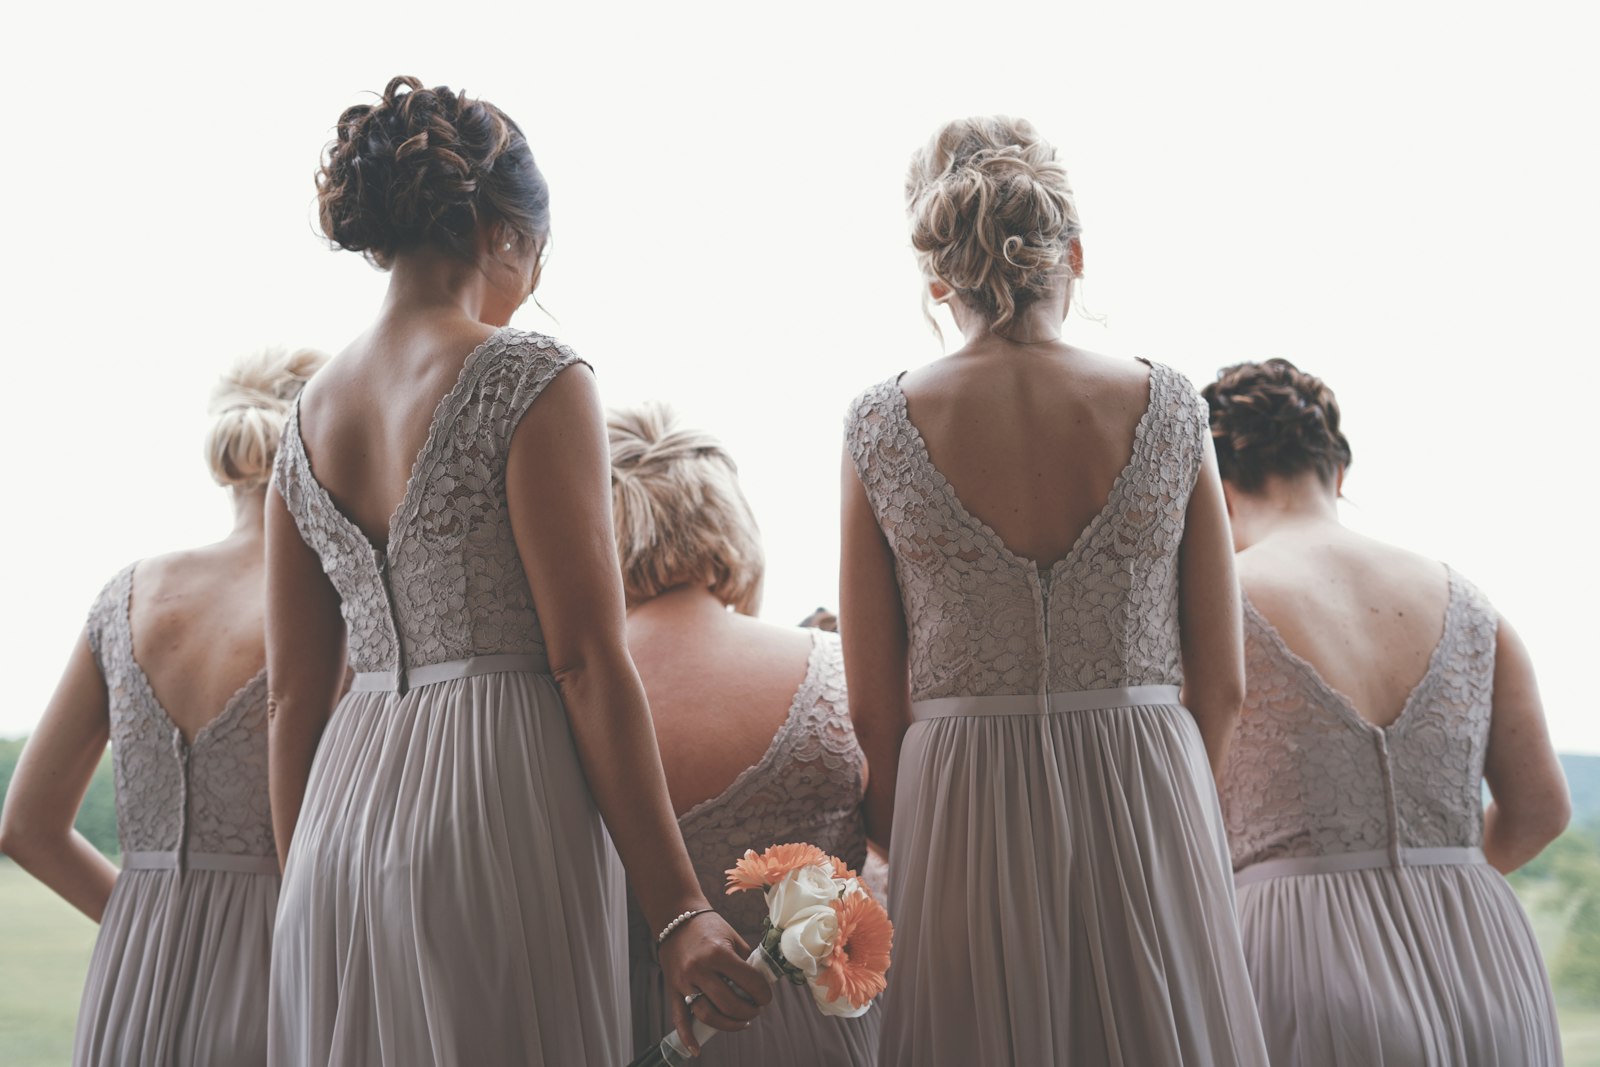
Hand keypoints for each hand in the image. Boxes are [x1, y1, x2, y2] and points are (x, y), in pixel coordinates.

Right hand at [660, 911, 772, 1053]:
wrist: (675, 917)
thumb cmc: (708, 926)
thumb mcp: (732, 937)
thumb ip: (745, 961)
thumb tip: (760, 984)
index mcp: (718, 953)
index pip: (748, 982)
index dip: (763, 993)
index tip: (766, 997)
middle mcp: (700, 969)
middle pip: (729, 1003)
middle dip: (749, 1011)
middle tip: (756, 1009)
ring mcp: (684, 981)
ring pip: (708, 1014)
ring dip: (728, 1024)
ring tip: (741, 1021)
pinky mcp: (673, 989)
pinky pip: (679, 1017)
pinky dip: (687, 1036)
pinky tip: (696, 1049)